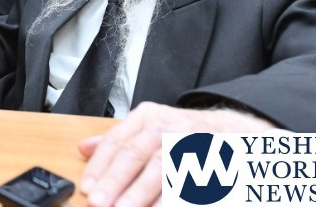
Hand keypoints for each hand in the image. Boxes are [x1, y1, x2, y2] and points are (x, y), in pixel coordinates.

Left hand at [78, 102, 275, 206]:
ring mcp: (192, 143)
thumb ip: (117, 139)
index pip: (118, 141)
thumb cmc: (181, 133)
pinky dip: (171, 199)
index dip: (101, 166)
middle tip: (100, 202)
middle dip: (116, 181)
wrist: (232, 130)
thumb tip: (84, 149)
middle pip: (137, 154)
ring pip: (162, 169)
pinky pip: (189, 184)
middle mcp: (169, 127)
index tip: (88, 187)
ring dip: (141, 193)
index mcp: (149, 117)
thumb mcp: (148, 126)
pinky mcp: (212, 163)